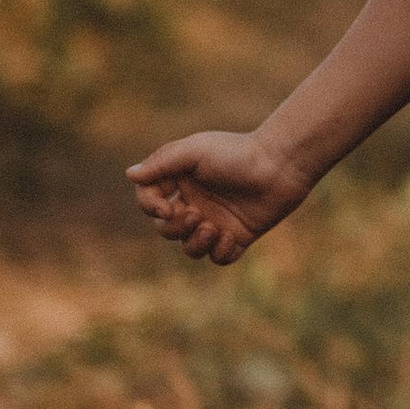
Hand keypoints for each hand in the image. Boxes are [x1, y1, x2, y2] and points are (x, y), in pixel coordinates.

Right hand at [126, 130, 307, 262]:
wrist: (280, 166)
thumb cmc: (237, 153)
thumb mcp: (195, 151)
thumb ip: (161, 163)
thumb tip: (130, 175)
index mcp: (180, 181)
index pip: (148, 201)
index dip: (150, 208)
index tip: (165, 208)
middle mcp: (194, 202)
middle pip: (165, 229)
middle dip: (175, 228)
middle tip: (197, 215)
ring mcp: (215, 221)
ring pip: (189, 248)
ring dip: (196, 243)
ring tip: (214, 228)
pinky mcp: (236, 236)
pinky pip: (217, 257)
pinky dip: (220, 251)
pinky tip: (232, 236)